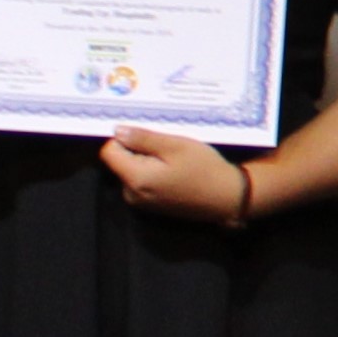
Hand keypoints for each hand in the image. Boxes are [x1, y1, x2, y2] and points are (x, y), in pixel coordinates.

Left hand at [97, 125, 259, 223]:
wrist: (228, 198)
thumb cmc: (204, 169)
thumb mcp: (175, 146)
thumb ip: (142, 139)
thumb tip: (117, 130)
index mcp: (135, 179)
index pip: (109, 151)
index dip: (123, 137)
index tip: (144, 131)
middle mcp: (132, 194)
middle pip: (120, 162)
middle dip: (137, 149)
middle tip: (165, 143)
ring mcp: (142, 203)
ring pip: (132, 171)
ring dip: (147, 160)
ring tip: (173, 156)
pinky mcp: (152, 206)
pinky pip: (143, 182)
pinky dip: (154, 172)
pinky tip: (175, 169)